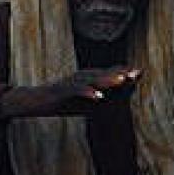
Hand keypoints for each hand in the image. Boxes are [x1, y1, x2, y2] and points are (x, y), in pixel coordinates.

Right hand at [0, 67, 140, 118]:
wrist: (34, 101)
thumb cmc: (61, 102)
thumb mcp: (84, 102)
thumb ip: (101, 98)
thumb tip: (118, 99)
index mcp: (86, 78)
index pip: (108, 73)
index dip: (123, 72)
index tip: (139, 72)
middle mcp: (80, 77)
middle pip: (103, 74)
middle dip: (120, 73)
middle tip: (136, 73)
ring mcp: (71, 83)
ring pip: (92, 80)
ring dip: (107, 80)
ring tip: (122, 80)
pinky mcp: (62, 91)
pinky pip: (76, 91)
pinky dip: (88, 93)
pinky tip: (98, 96)